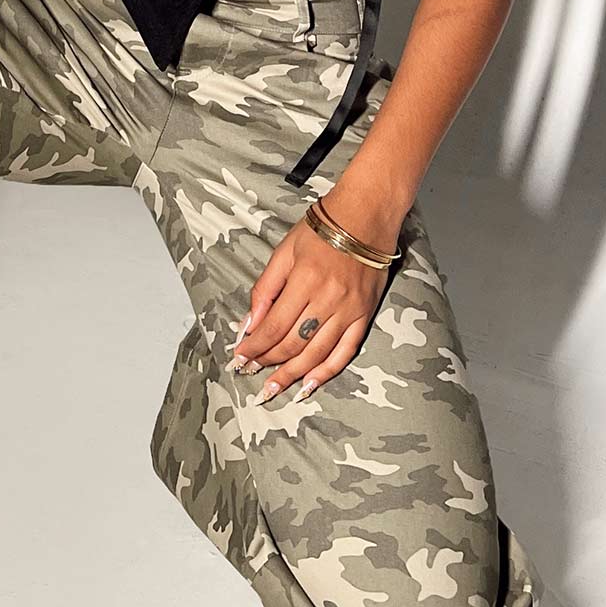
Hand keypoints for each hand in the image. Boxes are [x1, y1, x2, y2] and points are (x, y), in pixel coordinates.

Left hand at [227, 205, 394, 402]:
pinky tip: (310, 385)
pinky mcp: (365, 315)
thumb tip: (250, 322)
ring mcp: (349, 310)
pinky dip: (327, 371)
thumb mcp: (284, 251)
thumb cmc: (322, 229)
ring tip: (273, 390)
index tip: (240, 357)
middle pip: (293, 343)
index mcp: (304, 281)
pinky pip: (346, 351)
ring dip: (292, 374)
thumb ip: (265, 288)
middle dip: (268, 362)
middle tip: (250, 373)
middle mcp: (328, 299)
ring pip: (316, 353)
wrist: (365, 216)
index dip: (255, 346)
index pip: (274, 326)